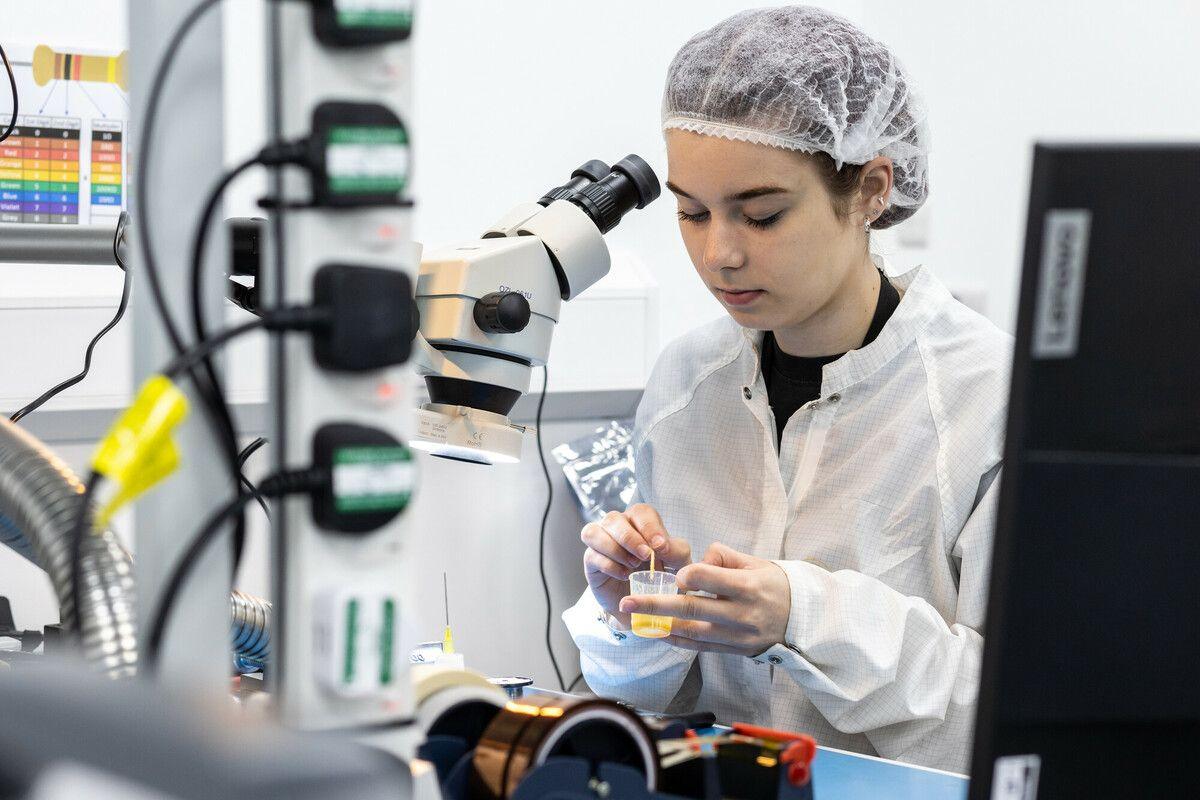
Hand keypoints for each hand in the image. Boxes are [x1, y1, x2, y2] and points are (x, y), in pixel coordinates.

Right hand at [581, 504, 691, 627]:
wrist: (645, 604)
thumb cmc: (662, 577)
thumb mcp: (678, 566)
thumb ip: (676, 552)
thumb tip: (662, 545)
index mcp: (640, 522)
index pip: (641, 512)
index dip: (649, 527)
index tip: (660, 547)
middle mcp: (617, 527)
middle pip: (614, 519)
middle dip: (630, 538)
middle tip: (646, 556)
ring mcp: (601, 543)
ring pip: (594, 532)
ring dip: (614, 549)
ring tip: (632, 566)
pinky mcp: (591, 561)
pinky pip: (591, 555)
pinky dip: (609, 566)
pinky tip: (624, 576)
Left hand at [619, 543, 790, 656]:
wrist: (803, 618)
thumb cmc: (775, 584)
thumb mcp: (756, 562)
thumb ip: (724, 557)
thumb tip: (696, 560)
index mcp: (748, 586)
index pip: (710, 579)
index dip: (688, 575)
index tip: (677, 575)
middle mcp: (742, 614)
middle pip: (692, 610)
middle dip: (656, 606)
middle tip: (627, 602)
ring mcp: (738, 636)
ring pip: (693, 632)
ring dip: (660, 627)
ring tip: (634, 620)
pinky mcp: (735, 651)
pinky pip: (701, 647)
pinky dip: (676, 641)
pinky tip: (656, 634)